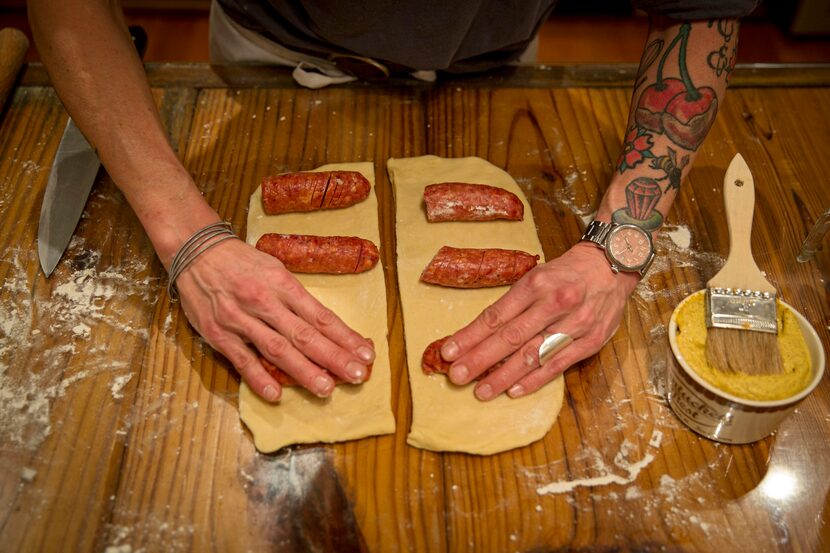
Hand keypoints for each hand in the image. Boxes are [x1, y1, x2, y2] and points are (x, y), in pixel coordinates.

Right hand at [174, 238, 374, 401]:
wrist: (196, 250)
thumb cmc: (242, 262)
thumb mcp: (275, 270)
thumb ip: (296, 298)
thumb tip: (325, 325)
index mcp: (283, 284)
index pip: (321, 316)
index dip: (345, 337)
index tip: (366, 354)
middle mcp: (265, 302)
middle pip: (305, 335)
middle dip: (334, 357)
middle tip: (357, 376)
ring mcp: (241, 319)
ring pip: (277, 349)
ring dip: (304, 371)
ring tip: (326, 389)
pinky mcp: (219, 334)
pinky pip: (241, 359)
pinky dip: (258, 378)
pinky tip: (276, 395)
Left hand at [438, 242, 638, 399]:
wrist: (612, 266)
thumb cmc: (566, 273)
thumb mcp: (536, 277)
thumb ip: (512, 304)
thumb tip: (479, 333)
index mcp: (536, 284)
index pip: (496, 316)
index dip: (470, 336)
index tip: (449, 352)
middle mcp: (554, 303)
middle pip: (511, 337)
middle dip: (480, 359)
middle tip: (457, 376)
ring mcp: (575, 324)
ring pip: (532, 355)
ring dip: (503, 376)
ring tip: (481, 391)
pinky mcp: (590, 341)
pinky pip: (557, 365)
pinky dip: (534, 380)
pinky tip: (514, 391)